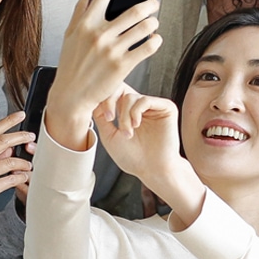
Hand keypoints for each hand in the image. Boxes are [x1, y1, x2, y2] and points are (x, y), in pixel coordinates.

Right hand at [0, 111, 33, 217]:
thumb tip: (9, 148)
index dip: (8, 121)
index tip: (20, 115)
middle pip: (3, 141)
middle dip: (21, 136)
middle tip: (30, 136)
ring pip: (11, 161)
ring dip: (24, 162)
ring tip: (28, 165)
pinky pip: (11, 179)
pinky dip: (21, 177)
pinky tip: (23, 177)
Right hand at [44, 0, 162, 148]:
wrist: (71, 95)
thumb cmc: (71, 65)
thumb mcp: (70, 35)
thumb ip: (80, 10)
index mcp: (86, 23)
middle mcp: (99, 34)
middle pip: (133, 11)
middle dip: (149, 5)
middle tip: (154, 3)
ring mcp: (112, 49)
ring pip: (143, 28)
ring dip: (153, 23)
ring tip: (153, 24)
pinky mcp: (122, 65)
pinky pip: (147, 47)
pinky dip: (154, 41)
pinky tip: (153, 40)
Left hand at [95, 87, 204, 228]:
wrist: (152, 170)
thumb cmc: (132, 158)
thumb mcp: (108, 135)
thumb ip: (100, 116)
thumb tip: (93, 100)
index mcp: (127, 111)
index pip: (113, 93)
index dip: (103, 100)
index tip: (104, 118)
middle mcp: (140, 106)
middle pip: (120, 88)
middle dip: (111, 102)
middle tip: (110, 119)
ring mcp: (153, 106)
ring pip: (131, 96)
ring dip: (124, 116)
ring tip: (127, 133)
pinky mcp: (166, 107)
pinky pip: (145, 100)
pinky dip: (136, 112)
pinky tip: (136, 125)